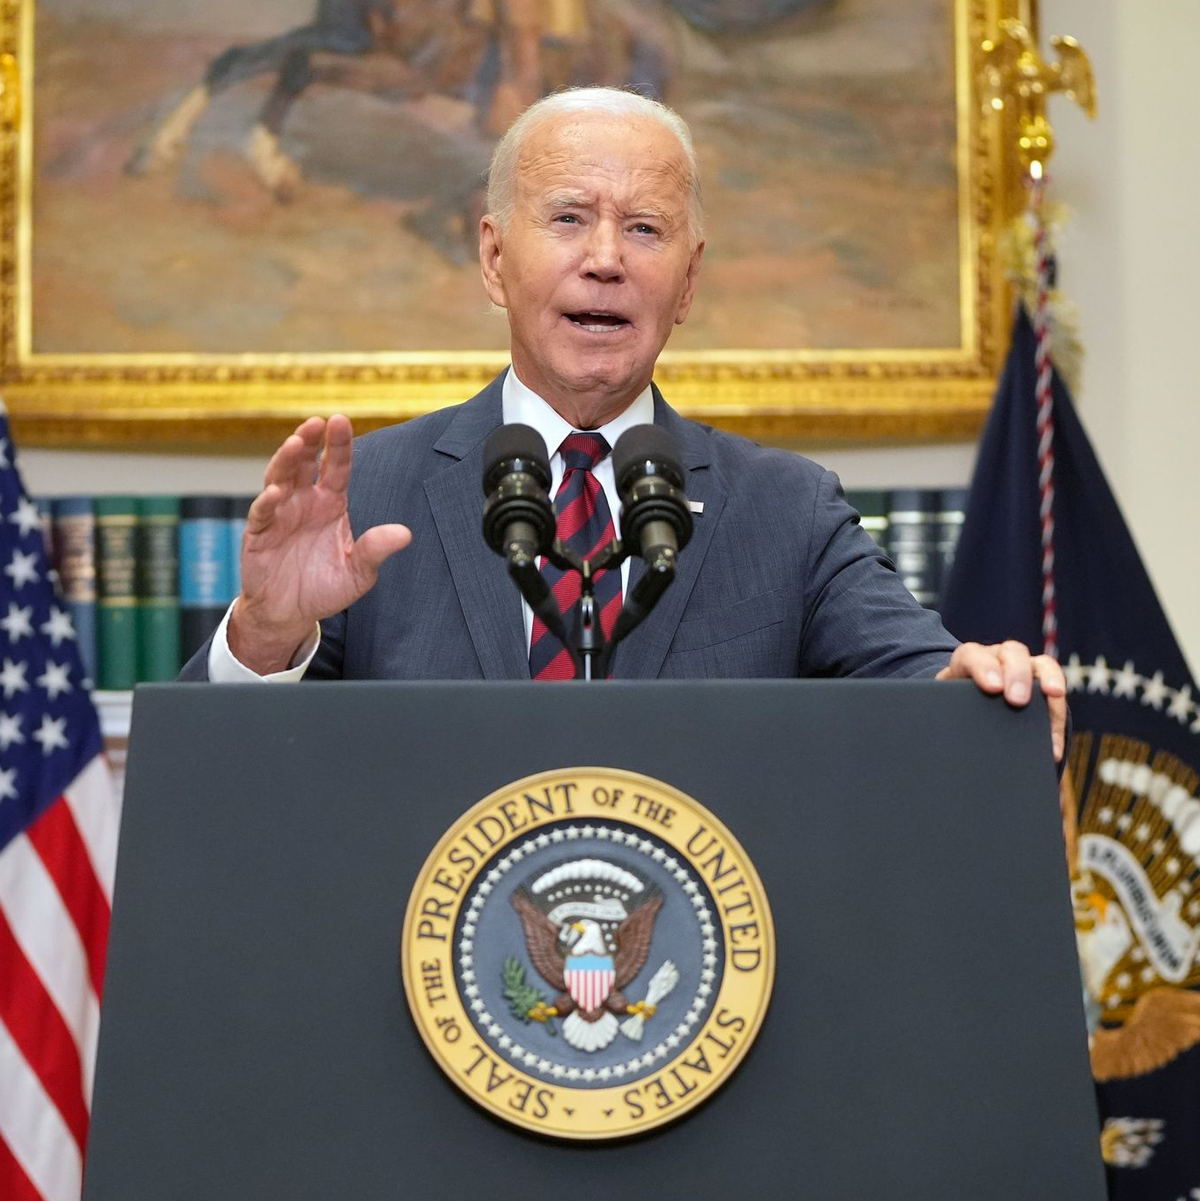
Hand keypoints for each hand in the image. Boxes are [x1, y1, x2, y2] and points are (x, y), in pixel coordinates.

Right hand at [228, 415, 411, 672]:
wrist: (291, 613)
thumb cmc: (325, 587)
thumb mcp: (359, 572)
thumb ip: (376, 550)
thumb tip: (405, 534)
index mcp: (330, 503)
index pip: (336, 468)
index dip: (339, 446)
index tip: (342, 421)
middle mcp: (304, 502)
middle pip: (305, 463)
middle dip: (310, 441)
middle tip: (317, 422)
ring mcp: (280, 514)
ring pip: (280, 478)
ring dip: (286, 460)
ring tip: (296, 443)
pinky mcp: (259, 534)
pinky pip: (263, 513)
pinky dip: (268, 502)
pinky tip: (276, 492)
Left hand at [936, 641, 1067, 761]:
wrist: (964, 702)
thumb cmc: (953, 702)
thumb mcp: (945, 702)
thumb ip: (946, 709)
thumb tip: (946, 738)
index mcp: (970, 659)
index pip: (973, 655)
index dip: (983, 668)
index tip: (992, 688)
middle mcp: (999, 658)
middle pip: (1013, 653)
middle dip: (1017, 675)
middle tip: (1017, 700)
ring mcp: (1024, 668)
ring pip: (1043, 666)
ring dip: (1051, 682)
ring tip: (1055, 699)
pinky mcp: (1043, 685)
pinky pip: (1056, 696)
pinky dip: (1057, 720)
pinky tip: (1053, 746)